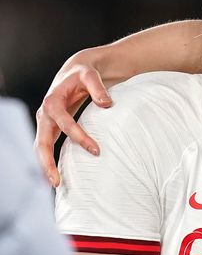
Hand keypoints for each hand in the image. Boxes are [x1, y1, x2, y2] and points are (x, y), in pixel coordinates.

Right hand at [35, 56, 111, 186]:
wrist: (75, 70)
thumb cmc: (84, 73)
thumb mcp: (91, 75)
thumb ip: (98, 89)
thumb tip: (107, 104)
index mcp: (53, 101)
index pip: (64, 123)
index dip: (80, 137)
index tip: (96, 150)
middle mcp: (45, 113)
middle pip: (41, 142)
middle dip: (47, 162)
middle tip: (56, 182)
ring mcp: (46, 121)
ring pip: (41, 147)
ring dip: (46, 166)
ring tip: (56, 184)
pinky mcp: (51, 126)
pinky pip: (47, 146)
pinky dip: (50, 160)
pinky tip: (58, 174)